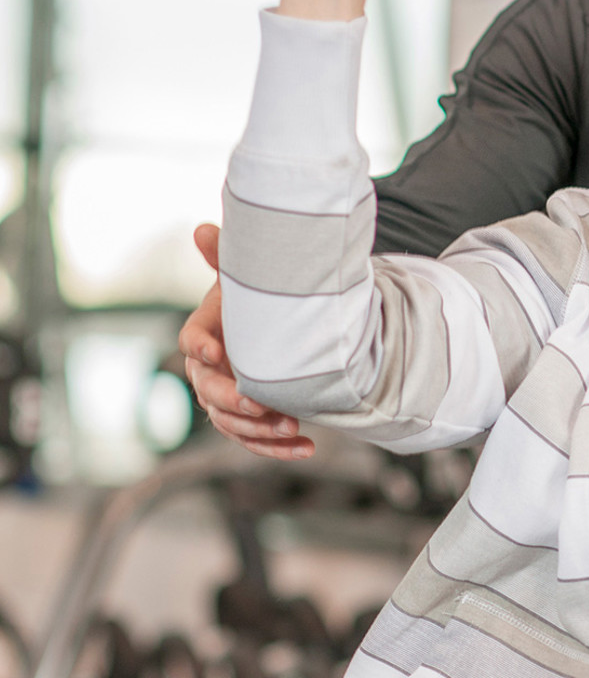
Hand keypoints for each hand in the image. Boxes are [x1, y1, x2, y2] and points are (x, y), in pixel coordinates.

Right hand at [177, 224, 314, 459]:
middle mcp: (208, 370)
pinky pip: (255, 441)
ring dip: (260, 431)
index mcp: (205, 332)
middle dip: (233, 400)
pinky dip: (279, 449)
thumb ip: (228, 258)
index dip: (199, 346)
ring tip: (293, 427)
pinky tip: (308, 447)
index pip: (191, 339)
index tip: (215, 351)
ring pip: (231, 424)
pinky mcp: (248, 421)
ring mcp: (226, 398)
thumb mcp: (249, 279)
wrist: (277, 330)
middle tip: (260, 404)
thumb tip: (203, 228)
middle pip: (208, 391)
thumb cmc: (257, 302)